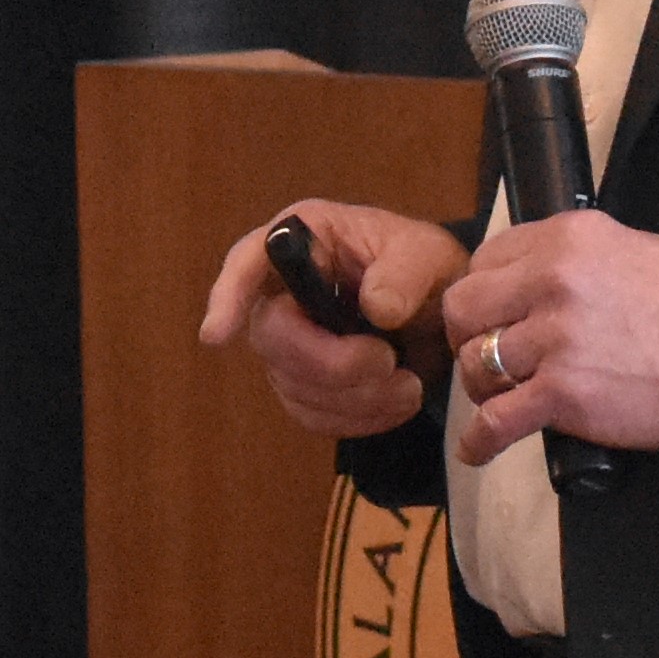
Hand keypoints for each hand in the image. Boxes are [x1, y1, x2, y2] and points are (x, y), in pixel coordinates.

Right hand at [197, 200, 463, 435]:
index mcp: (302, 239)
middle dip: (331, 362)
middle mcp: (281, 289)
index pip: (247, 262)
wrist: (440, 312)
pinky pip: (311, 414)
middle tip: (388, 362)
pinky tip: (395, 402)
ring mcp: (287, 340)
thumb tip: (377, 308)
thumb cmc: (423, 267)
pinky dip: (356, 418)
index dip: (228, 297)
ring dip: (355, 397)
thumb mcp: (427, 254)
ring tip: (409, 384)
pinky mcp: (302, 382)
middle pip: (273, 337)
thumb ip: (405, 273)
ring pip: (293, 384)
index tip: (218, 336)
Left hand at [438, 213, 658, 467]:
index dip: (481, 293)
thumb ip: (572, 257)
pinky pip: (497, 420)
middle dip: (467, 336)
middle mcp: (551, 281)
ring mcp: (555, 339)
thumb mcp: (628, 248)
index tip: (489, 314)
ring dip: (482, 386)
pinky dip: (480, 440)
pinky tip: (477, 449)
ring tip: (499, 398)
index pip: (485, 260)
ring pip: (476, 363)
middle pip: (464, 308)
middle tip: (485, 356)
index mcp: (564, 240)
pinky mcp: (564, 394)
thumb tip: (536, 278)